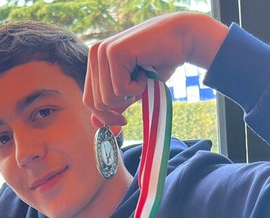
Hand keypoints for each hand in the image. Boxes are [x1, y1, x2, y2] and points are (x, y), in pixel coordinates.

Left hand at [84, 12, 228, 127]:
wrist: (181, 40)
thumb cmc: (159, 62)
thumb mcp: (133, 89)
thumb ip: (114, 103)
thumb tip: (95, 125)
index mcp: (95, 61)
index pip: (89, 100)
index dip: (104, 116)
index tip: (123, 121)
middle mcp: (95, 54)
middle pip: (96, 103)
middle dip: (119, 107)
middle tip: (138, 92)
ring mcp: (103, 52)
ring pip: (107, 98)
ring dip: (131, 94)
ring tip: (142, 74)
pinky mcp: (114, 52)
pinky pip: (120, 89)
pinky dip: (137, 87)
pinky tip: (145, 69)